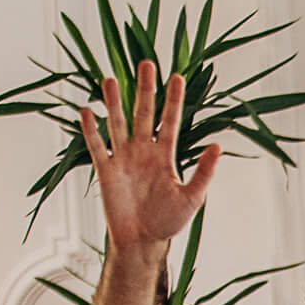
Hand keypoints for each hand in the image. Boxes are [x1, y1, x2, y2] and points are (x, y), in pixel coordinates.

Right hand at [79, 59, 219, 253]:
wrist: (143, 240)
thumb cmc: (169, 221)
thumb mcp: (192, 197)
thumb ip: (204, 172)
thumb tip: (218, 146)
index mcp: (165, 155)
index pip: (170, 121)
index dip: (173, 100)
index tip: (176, 75)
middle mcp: (143, 151)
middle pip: (144, 114)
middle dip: (145, 89)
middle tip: (147, 63)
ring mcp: (123, 159)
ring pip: (118, 124)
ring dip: (114, 103)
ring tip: (110, 78)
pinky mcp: (106, 170)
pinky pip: (97, 146)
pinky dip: (91, 130)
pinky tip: (86, 110)